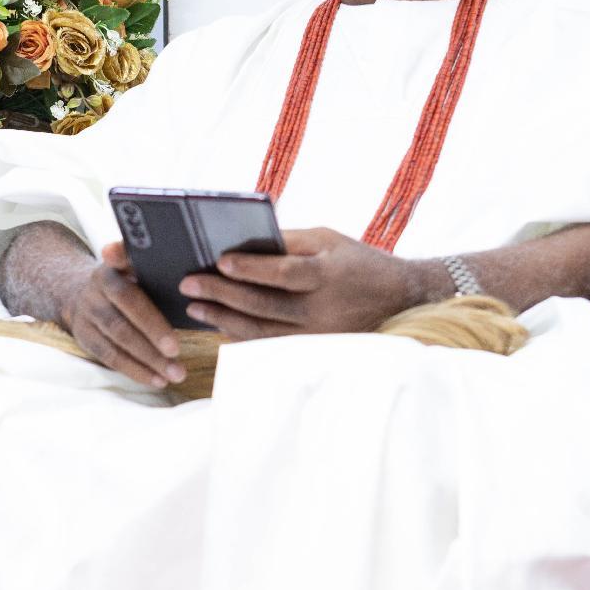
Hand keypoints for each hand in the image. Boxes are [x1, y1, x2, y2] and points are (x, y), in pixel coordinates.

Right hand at [61, 240, 186, 388]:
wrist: (79, 287)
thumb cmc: (123, 276)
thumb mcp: (131, 262)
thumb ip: (144, 262)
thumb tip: (173, 256)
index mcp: (108, 273)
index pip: (129, 299)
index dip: (150, 322)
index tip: (174, 344)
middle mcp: (93, 295)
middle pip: (121, 326)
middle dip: (151, 345)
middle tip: (178, 359)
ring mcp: (86, 318)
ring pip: (116, 344)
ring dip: (146, 362)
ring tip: (174, 374)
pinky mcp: (84, 337)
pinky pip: (109, 358)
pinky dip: (134, 370)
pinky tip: (156, 379)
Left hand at [178, 227, 420, 339]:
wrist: (401, 299)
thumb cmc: (357, 261)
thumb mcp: (329, 240)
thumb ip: (288, 241)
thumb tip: (240, 242)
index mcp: (329, 274)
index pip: (284, 273)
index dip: (251, 269)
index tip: (219, 261)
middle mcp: (324, 309)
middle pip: (265, 305)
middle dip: (222, 295)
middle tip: (188, 285)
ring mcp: (319, 335)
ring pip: (263, 331)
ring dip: (224, 319)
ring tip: (195, 307)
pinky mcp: (315, 350)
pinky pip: (271, 345)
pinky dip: (242, 336)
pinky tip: (219, 326)